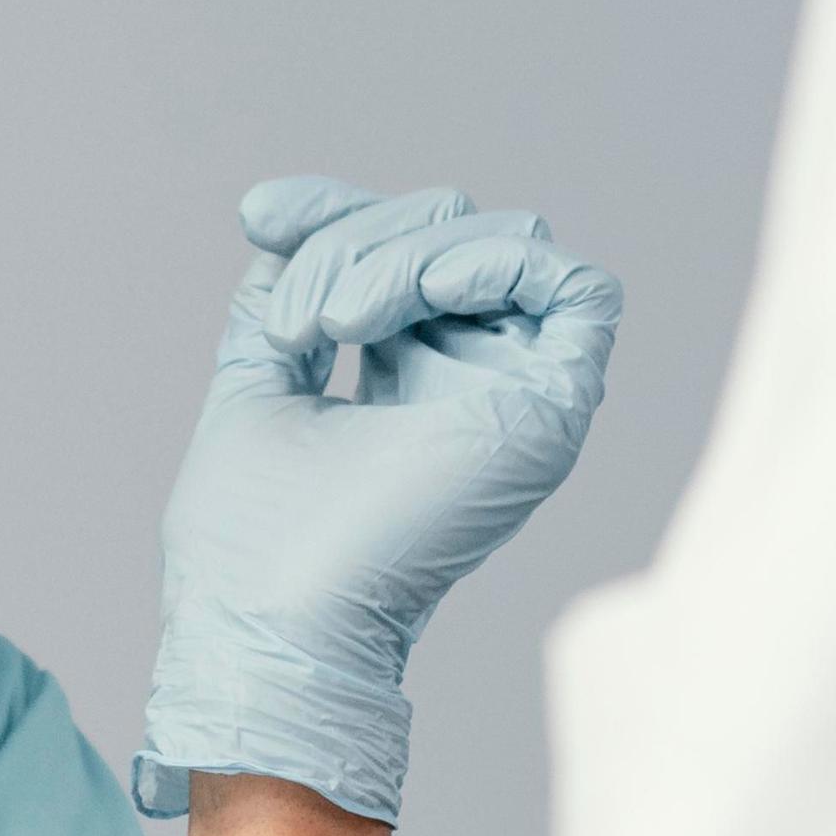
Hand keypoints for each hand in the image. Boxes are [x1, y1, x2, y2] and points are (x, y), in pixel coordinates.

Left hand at [137, 177, 621, 821]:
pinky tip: (417, 300)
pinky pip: (581, 292)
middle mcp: (471, 379)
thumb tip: (284, 223)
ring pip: (500, 245)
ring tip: (333, 326)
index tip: (259, 216)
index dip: (333, 211)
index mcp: (404, 376)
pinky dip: (498, 264)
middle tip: (297, 323)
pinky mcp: (554, 416)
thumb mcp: (255, 381)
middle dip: (354, 242)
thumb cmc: (254, 543)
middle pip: (443, 230)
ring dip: (403, 257)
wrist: (273, 624)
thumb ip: (279, 299)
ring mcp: (515, 395)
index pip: (396, 247)